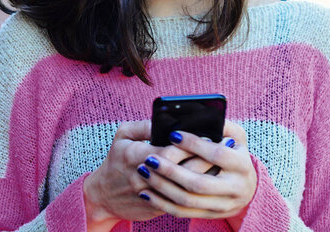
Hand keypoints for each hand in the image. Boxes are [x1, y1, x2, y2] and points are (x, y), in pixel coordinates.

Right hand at [83, 121, 216, 229]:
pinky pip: (183, 200)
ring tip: (223, 163)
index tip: (210, 134)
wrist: (103, 196)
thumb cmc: (116, 160)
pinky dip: (199, 191)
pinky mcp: (158, 208)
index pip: (171, 150)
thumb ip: (144, 125)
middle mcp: (144, 176)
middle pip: (183, 170)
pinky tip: (211, 180)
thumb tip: (168, 120)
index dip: (192, 144)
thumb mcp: (123, 136)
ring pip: (187, 188)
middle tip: (225, 148)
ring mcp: (152, 194)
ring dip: (207, 176)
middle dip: (206, 158)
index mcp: (135, 155)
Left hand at [135, 121, 256, 222]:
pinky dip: (162, 203)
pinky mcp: (211, 215)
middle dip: (171, 171)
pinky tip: (145, 192)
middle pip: (198, 183)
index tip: (172, 135)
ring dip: (162, 186)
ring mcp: (224, 205)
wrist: (244, 185)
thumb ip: (222, 123)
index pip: (216, 155)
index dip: (194, 145)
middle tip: (149, 159)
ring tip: (144, 171)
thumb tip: (203, 114)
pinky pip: (183, 213)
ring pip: (187, 200)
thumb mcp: (235, 135)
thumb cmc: (233, 151)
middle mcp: (236, 188)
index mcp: (242, 165)